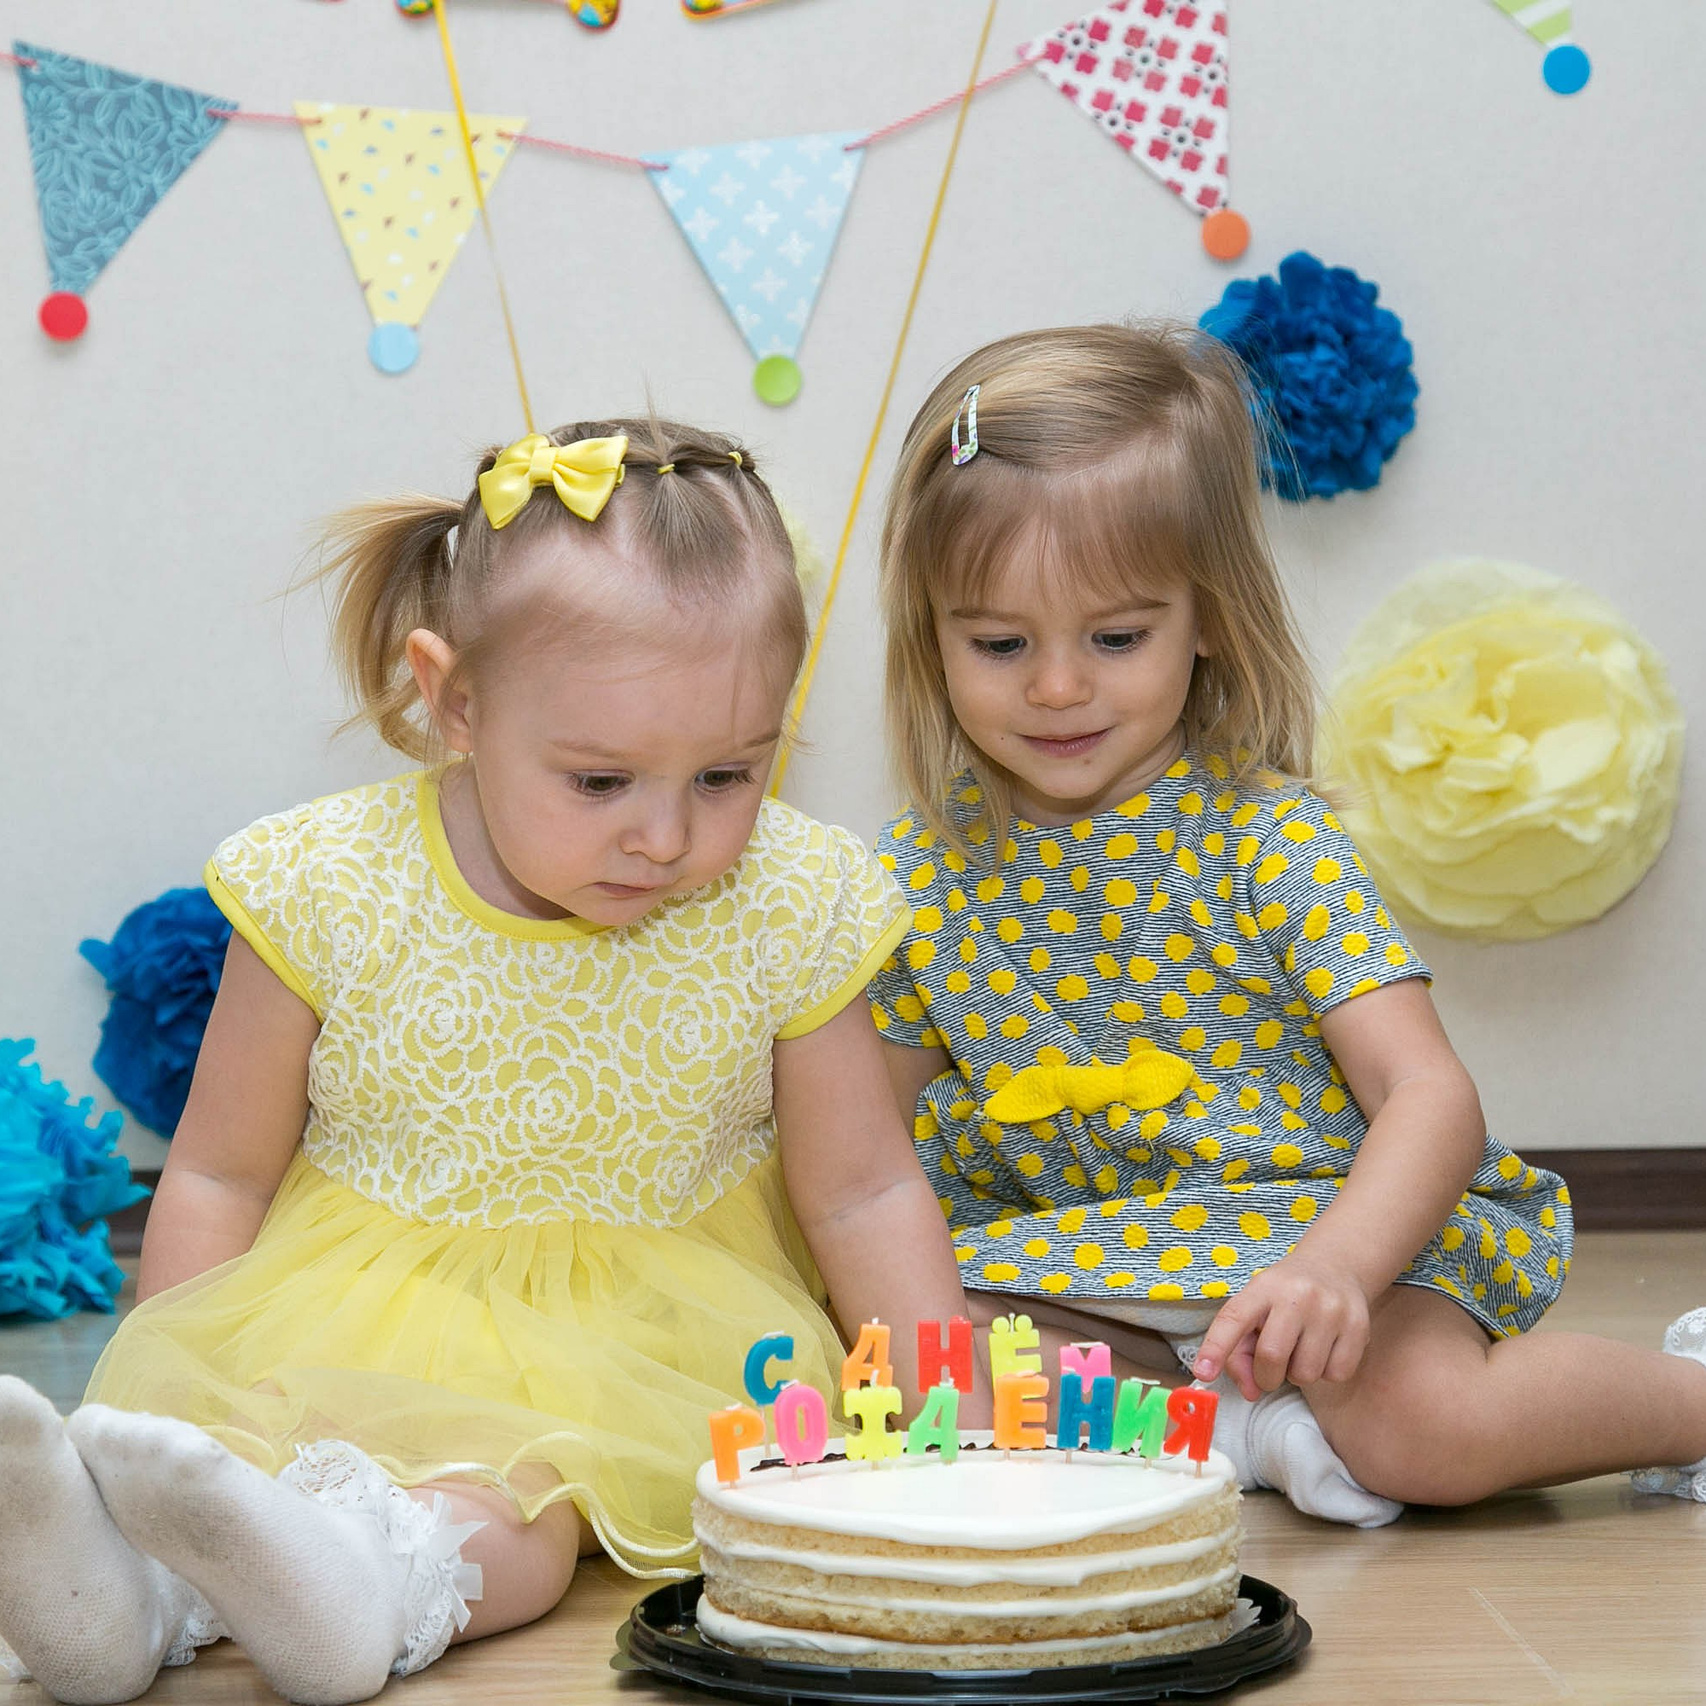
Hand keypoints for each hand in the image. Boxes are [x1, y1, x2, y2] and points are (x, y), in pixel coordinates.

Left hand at [1190, 1257, 1370, 1400]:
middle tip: (1271, 1367)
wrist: (1335, 1266)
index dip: (1215, 1348)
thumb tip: (1251, 1392)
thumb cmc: (1286, 1295)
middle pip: (1271, 1357)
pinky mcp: (1358, 1326)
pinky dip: (1326, 1372)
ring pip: (1305, 1373)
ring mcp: (1331, 1310)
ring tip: (1300, 1349)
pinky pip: (1336, 1374)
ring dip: (1298, 1374)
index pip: (1233, 1319)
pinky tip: (1324, 1349)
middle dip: (1266, 1375)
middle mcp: (1297, 1295)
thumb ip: (1241, 1350)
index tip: (1202, 1373)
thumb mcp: (1256, 1307)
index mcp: (1262, 1288)